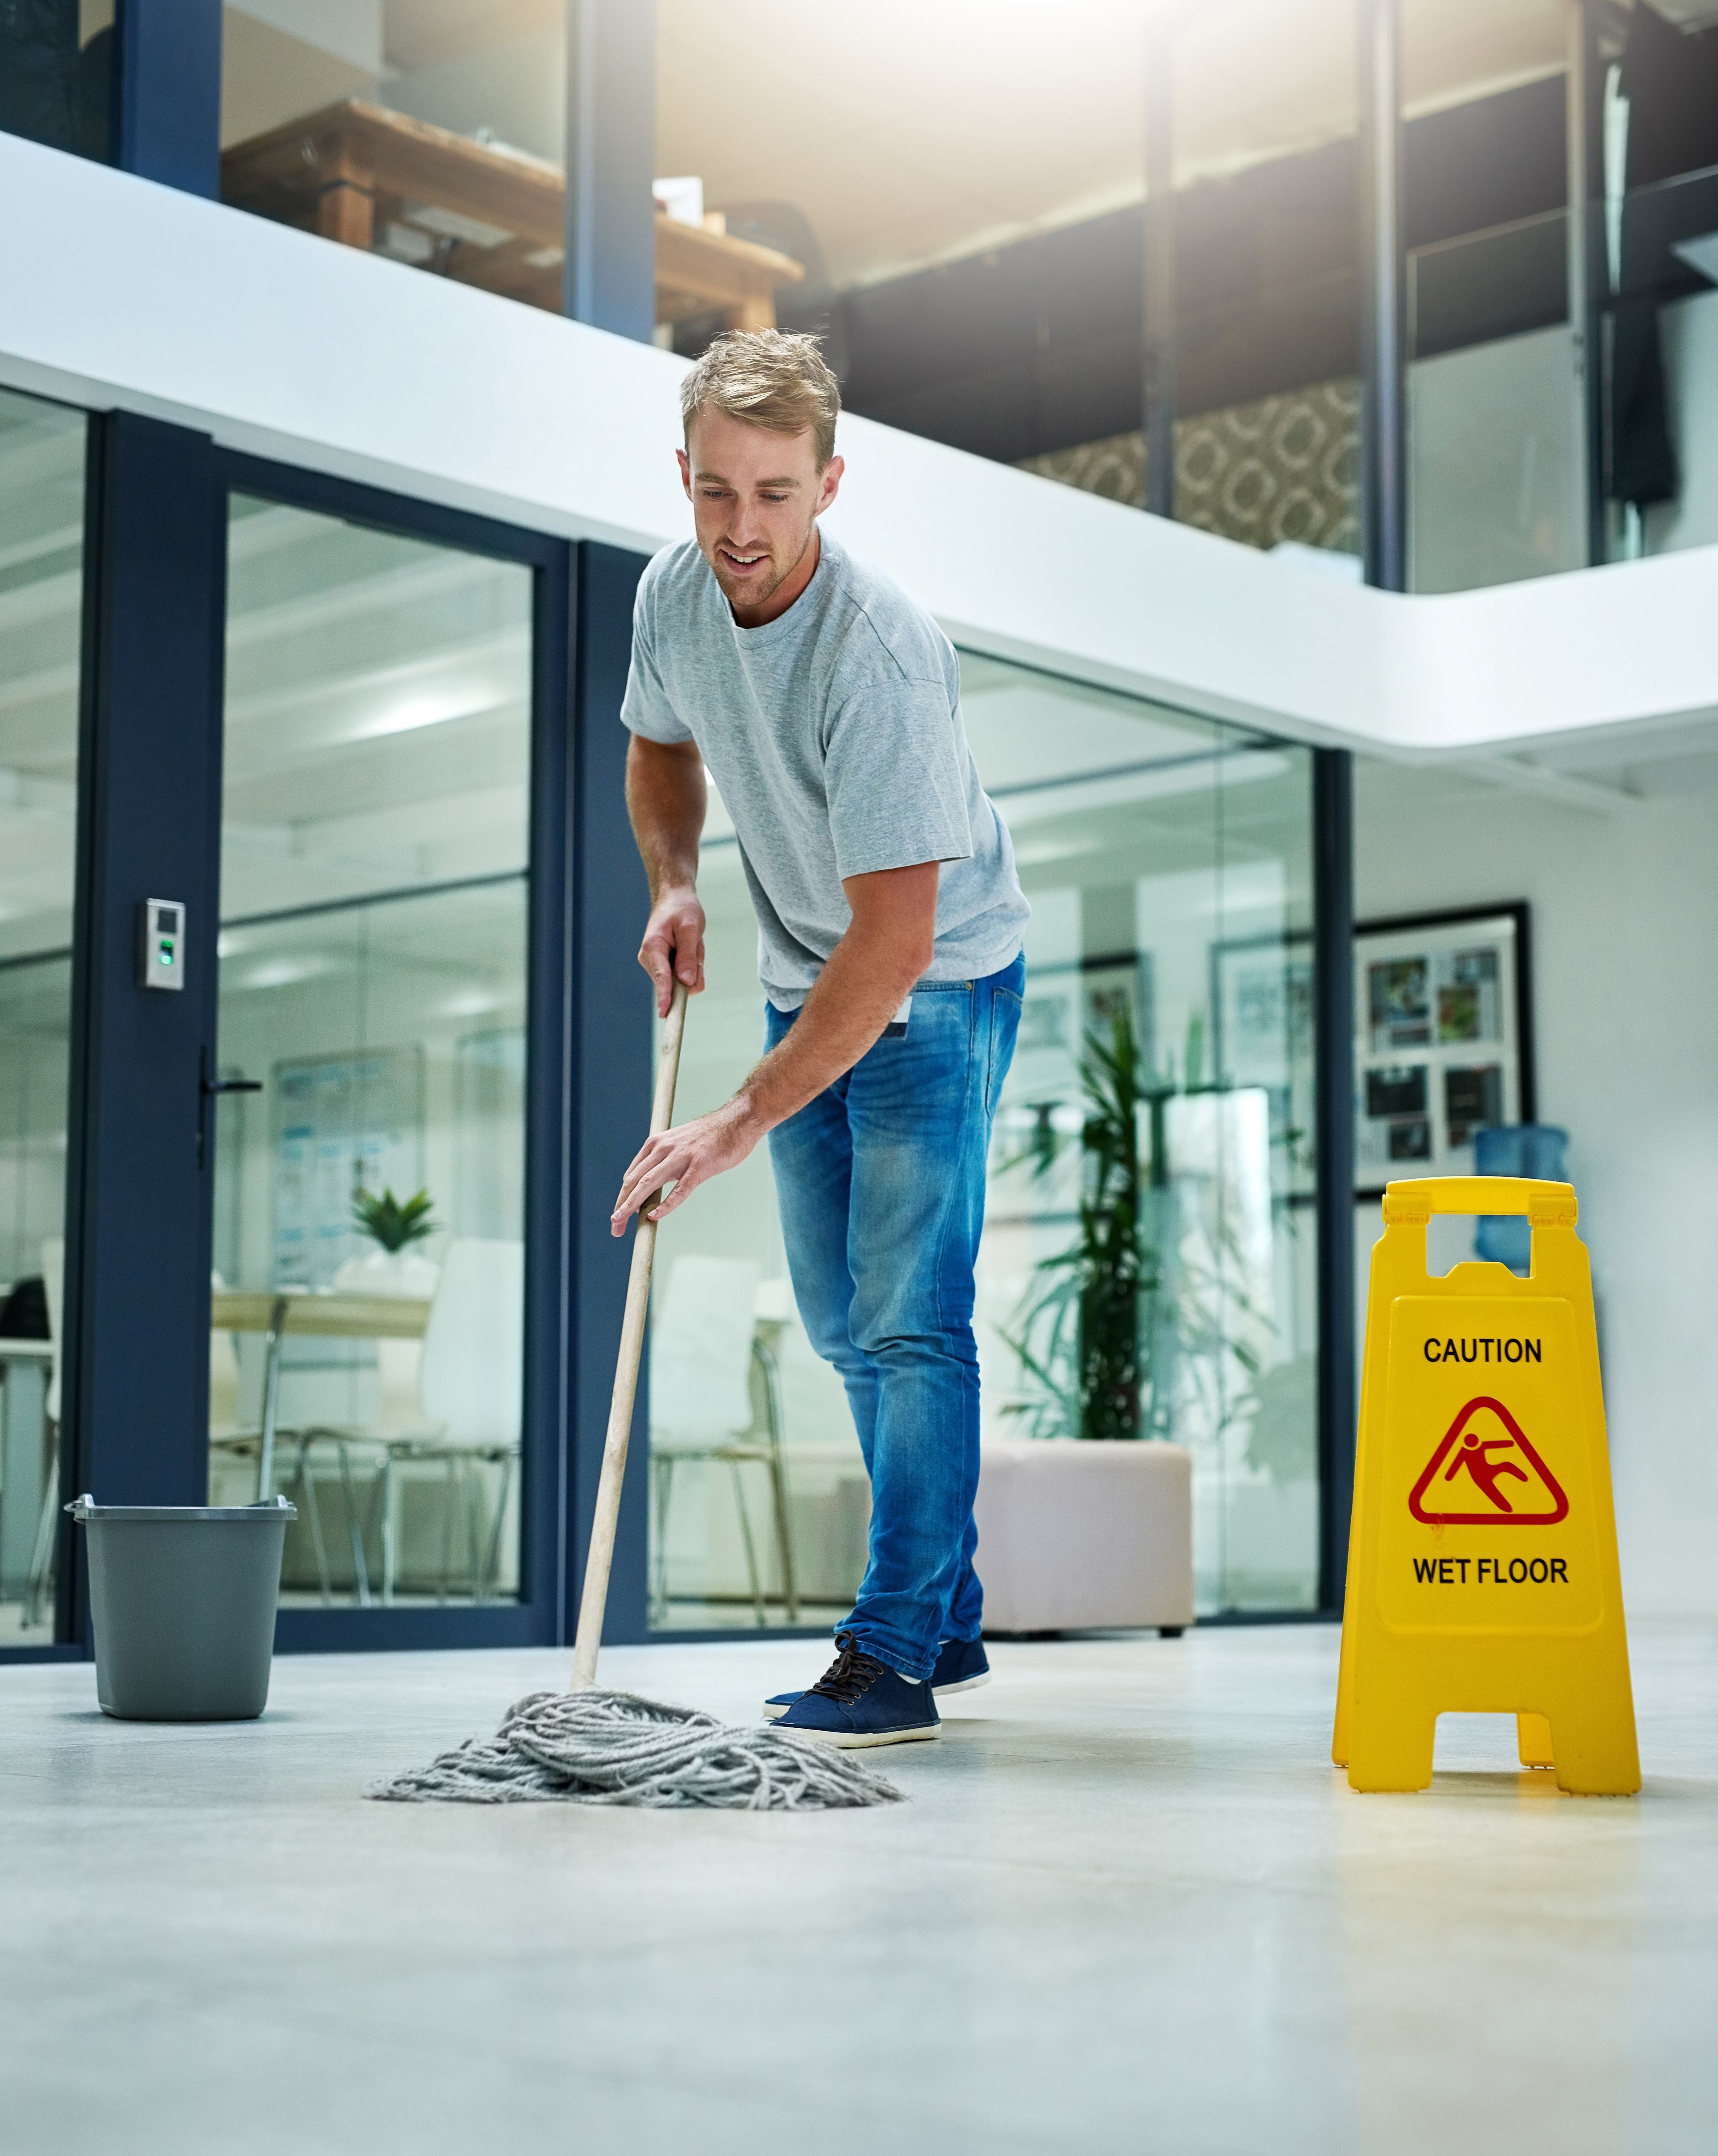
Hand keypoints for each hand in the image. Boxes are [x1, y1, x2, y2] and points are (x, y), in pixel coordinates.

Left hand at [610, 1099, 760, 1234]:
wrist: (737, 1120)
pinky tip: (654, 1216)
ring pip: (649, 1183)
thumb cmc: (709, 1136)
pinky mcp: (699, 1166)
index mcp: (656, 1144)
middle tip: (614, 1226)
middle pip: (634, 1181)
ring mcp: (681, 1157)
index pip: (631, 1175)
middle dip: (621, 1205)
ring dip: (631, 1205)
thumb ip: (663, 1162)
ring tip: (622, 1222)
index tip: (617, 1216)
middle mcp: (663, 1148)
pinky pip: (679, 1189)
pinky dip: (665, 1204)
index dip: (622, 1197)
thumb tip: (649, 1187)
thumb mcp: (678, 1145)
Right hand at [638, 884, 704, 1017]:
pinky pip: (686, 974)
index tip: (665, 1013)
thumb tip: (686, 982)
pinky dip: (694, 962)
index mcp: (653, 947)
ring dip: (695, 962)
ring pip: (684, 979)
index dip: (665, 996)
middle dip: (693, 967)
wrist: (675, 899)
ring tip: (692, 941)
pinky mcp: (666, 967)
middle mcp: (650, 959)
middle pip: (676, 981)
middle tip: (695, 943)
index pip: (661, 977)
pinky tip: (692, 946)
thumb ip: (688, 956)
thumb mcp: (690, 929)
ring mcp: (658, 964)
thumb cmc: (681, 909)